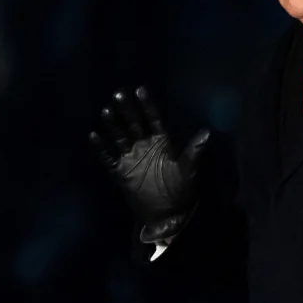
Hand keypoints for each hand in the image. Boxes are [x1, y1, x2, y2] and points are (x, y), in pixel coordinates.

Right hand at [89, 87, 208, 242]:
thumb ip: (194, 151)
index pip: (153, 118)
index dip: (147, 104)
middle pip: (133, 123)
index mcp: (161, 142)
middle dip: (127, 109)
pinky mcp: (120, 171)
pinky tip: (94, 135)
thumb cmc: (180, 190)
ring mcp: (131, 157)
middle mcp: (144, 146)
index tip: (140, 88)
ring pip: (119, 136)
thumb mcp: (188, 170)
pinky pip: (108, 157)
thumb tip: (208, 132)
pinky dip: (101, 147)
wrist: (167, 214)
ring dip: (113, 124)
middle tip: (119, 93)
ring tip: (106, 111)